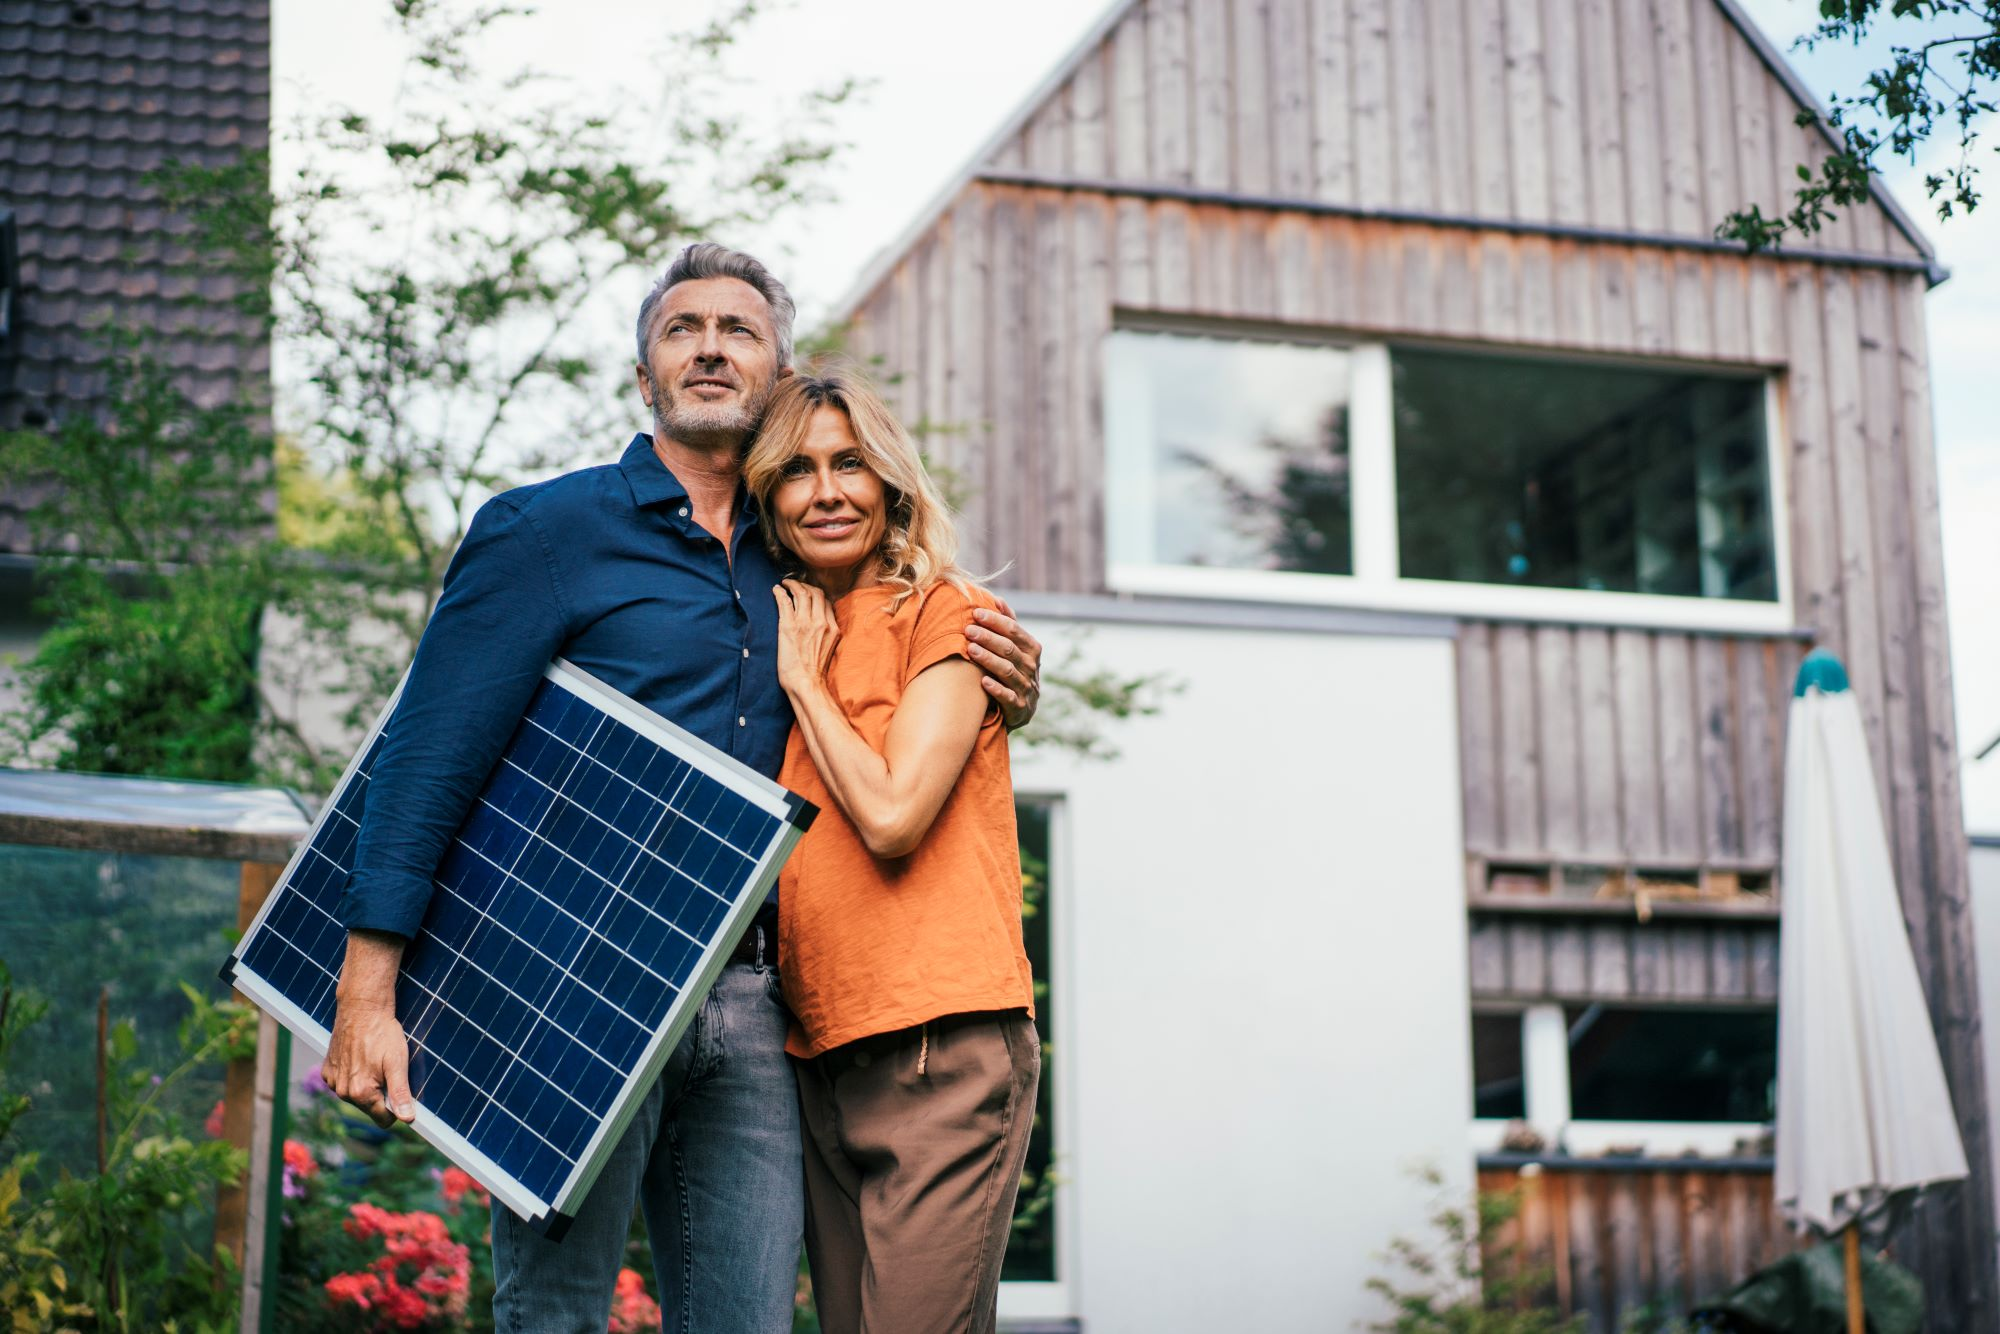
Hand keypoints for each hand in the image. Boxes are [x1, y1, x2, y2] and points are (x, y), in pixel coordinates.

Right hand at [323, 931, 413, 1129]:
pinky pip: (344, 1083)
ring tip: (374, 1061)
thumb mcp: (398, 1063)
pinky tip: (361, 1058)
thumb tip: (407, 1119)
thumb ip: (401, 1093)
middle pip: (370, 1107)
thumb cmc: (382, 1034)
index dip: (397, 1109)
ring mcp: (333, 1081)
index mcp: (361, 1093)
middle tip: (388, 1070)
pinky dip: (354, 1075)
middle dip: (382, 1094)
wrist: (361, 1009)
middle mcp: (343, 1091)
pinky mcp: (327, 1071)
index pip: (384, 1119)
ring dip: (367, 1085)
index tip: (402, 1092)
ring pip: (357, 1096)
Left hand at [774, 579, 839, 693]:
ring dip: (792, 585)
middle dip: (805, 585)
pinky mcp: (788, 626)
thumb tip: (821, 626)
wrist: (805, 683)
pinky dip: (780, 592)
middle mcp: (821, 622)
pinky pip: (784, 601)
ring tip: (785, 584)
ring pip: (801, 593)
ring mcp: (805, 623)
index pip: (826, 602)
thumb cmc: (814, 672)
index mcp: (833, 628)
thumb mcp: (829, 649)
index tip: (808, 594)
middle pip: (816, 593)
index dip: (816, 594)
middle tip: (795, 585)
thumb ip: (827, 634)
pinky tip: (776, 589)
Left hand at [966, 597, 1040, 730]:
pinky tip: (982, 681)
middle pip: (1010, 649)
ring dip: (989, 659)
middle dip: (989, 638)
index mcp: (1032, 649)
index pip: (1015, 630)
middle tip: (968, 630)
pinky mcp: (1019, 709)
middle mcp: (1032, 667)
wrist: (1020, 711)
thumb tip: (998, 599)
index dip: (996, 621)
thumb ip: (1008, 626)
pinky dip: (996, 689)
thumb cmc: (1013, 671)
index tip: (976, 613)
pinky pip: (1008, 698)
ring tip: (971, 650)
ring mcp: (1026, 688)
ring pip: (1007, 671)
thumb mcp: (1015, 648)